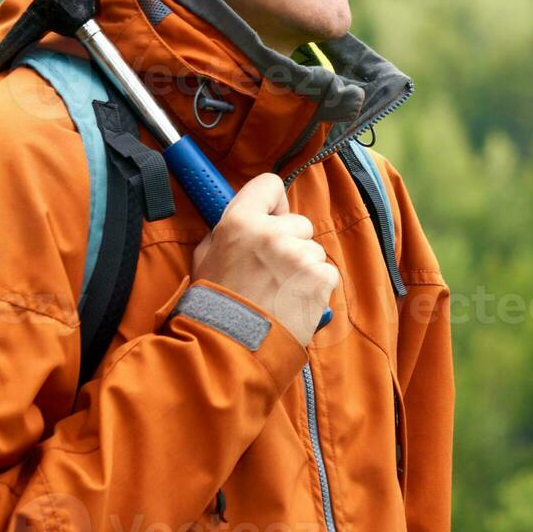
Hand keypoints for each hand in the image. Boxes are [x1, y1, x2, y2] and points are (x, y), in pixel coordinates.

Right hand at [190, 173, 338, 347]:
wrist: (232, 347)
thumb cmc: (215, 305)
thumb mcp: (206, 257)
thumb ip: (226, 231)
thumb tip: (243, 218)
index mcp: (240, 221)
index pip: (269, 184)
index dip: (272, 202)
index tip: (272, 216)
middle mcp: (272, 233)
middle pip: (298, 222)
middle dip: (289, 240)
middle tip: (270, 269)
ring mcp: (299, 255)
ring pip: (313, 249)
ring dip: (302, 266)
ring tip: (280, 292)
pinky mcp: (320, 278)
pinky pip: (326, 271)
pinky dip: (315, 286)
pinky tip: (294, 301)